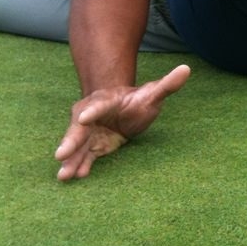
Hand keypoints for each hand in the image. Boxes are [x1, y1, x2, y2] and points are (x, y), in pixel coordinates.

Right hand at [55, 64, 190, 180]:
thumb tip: (186, 69)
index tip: (83, 118)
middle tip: (60, 154)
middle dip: (70, 141)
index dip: (92, 111)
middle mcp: (91, 115)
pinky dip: (78, 165)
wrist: (123, 108)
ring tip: (63, 175)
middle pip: (79, 129)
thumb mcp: (153, 93)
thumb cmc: (138, 100)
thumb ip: (167, 85)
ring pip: (77, 146)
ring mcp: (88, 132)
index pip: (99, 106)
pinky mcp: (91, 145)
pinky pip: (83, 156)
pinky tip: (74, 176)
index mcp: (106, 100)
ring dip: (70, 160)